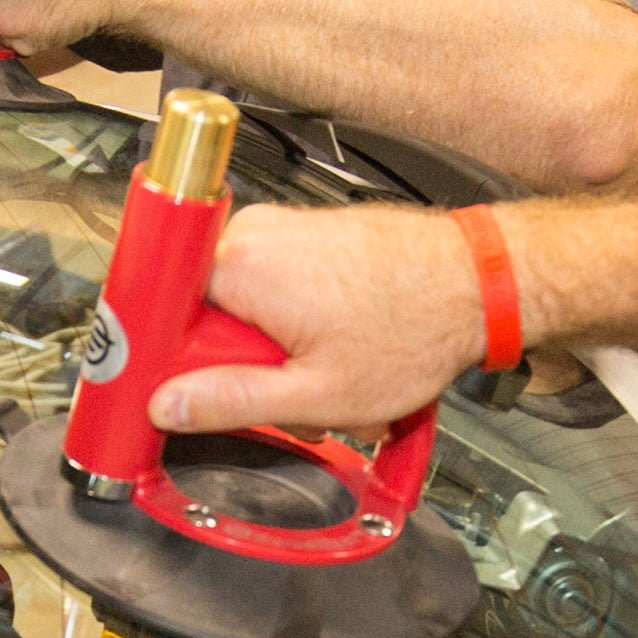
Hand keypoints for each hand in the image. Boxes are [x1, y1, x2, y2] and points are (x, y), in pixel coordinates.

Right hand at [142, 203, 487, 436]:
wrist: (478, 282)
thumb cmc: (417, 327)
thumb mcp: (318, 393)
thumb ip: (233, 402)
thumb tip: (168, 406)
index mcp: (241, 267)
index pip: (159, 311)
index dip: (166, 359)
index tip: (172, 390)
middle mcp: (253, 235)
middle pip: (204, 316)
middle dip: (242, 367)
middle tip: (288, 396)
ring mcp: (282, 231)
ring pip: (244, 310)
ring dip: (278, 354)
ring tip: (327, 372)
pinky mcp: (306, 239)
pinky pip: (274, 293)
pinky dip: (300, 328)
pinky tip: (339, 347)